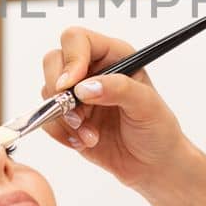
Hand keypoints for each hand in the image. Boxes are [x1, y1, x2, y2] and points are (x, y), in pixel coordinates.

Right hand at [40, 26, 195, 193]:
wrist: (152, 165)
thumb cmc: (157, 130)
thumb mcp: (147, 106)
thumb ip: (119, 89)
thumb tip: (84, 87)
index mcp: (114, 56)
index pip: (78, 40)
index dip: (70, 59)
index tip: (70, 85)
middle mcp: (91, 70)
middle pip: (53, 61)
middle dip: (59, 92)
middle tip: (77, 117)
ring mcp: (77, 94)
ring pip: (48, 92)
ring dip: (64, 118)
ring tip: (91, 136)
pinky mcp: (67, 118)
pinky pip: (47, 118)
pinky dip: (61, 133)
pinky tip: (84, 142)